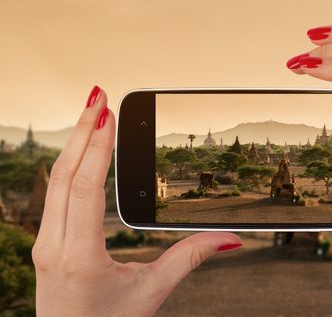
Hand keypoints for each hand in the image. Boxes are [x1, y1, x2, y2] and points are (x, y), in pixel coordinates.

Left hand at [31, 86, 241, 316]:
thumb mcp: (151, 292)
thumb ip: (190, 259)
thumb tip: (229, 239)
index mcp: (78, 256)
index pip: (84, 187)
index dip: (97, 147)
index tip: (107, 114)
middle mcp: (53, 245)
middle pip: (63, 174)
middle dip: (83, 131)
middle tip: (98, 97)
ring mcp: (44, 242)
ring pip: (53, 182)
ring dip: (73, 144)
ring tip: (91, 114)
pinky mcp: (47, 242)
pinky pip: (53, 193)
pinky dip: (68, 164)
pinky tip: (80, 149)